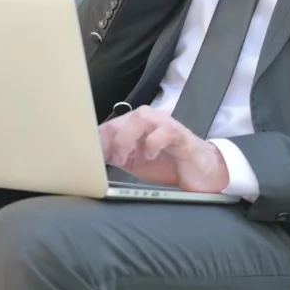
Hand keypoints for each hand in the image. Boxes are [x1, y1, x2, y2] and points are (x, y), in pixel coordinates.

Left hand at [99, 106, 229, 192]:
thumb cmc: (168, 163)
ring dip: (127, 137)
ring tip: (125, 158)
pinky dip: (153, 143)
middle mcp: (149, 121)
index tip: (87, 159)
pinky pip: (165, 131)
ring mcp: (165, 125)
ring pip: (141, 117)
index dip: (97, 141)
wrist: (202, 172)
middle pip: (122, 118)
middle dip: (110, 139)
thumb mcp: (135, 162)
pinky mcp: (181, 136)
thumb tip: (89, 160)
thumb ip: (115, 156)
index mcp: (135, 126)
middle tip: (109, 160)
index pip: (110, 126)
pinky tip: (150, 156)